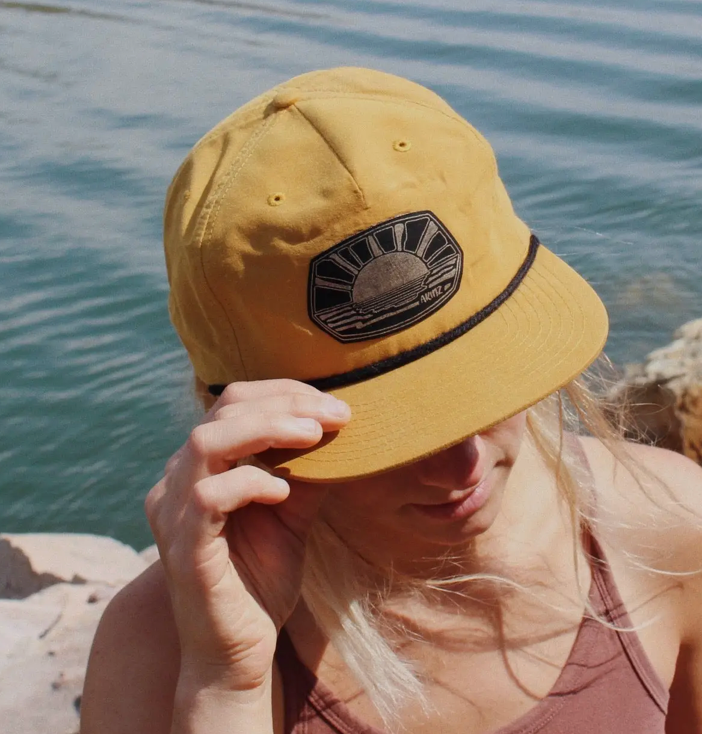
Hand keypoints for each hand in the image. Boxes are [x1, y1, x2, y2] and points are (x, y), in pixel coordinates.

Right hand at [145, 379, 350, 693]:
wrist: (239, 653)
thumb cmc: (261, 580)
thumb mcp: (291, 515)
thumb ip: (305, 472)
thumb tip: (338, 430)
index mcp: (200, 468)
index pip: (232, 405)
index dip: (282, 394)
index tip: (331, 403)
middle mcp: (177, 482)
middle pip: (221, 413)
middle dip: (284, 404)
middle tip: (335, 414)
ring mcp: (174, 514)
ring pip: (207, 443)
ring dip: (266, 429)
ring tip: (314, 435)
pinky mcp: (184, 548)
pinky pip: (207, 498)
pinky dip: (249, 482)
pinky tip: (284, 492)